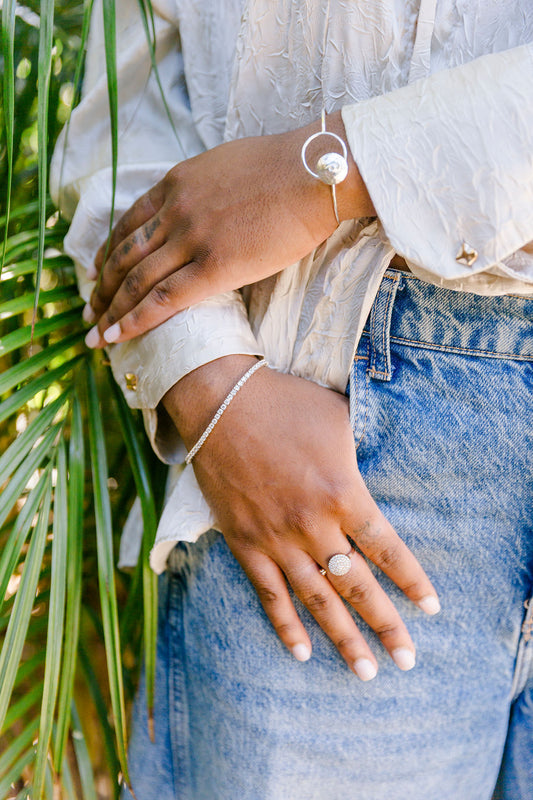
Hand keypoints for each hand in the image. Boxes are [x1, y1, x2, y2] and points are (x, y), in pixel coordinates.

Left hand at [83, 112, 374, 347]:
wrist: (313, 172)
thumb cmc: (284, 168)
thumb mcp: (226, 166)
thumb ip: (202, 190)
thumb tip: (201, 207)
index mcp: (176, 184)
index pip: (127, 224)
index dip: (108, 253)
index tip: (97, 273)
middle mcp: (174, 211)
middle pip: (123, 256)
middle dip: (101, 287)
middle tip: (89, 310)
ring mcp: (191, 239)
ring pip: (135, 281)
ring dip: (109, 310)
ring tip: (95, 333)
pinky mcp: (214, 267)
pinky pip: (163, 299)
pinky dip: (134, 321)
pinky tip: (115, 337)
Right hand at [164, 356, 439, 679]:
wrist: (220, 401)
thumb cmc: (285, 403)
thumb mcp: (339, 418)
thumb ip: (360, 456)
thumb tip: (372, 476)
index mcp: (343, 493)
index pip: (387, 549)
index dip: (411, 581)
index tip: (430, 608)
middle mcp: (313, 525)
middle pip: (357, 586)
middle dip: (386, 625)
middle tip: (407, 660)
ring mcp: (276, 538)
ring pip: (316, 600)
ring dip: (342, 638)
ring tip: (366, 671)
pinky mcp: (244, 542)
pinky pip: (267, 593)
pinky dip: (284, 625)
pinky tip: (300, 652)